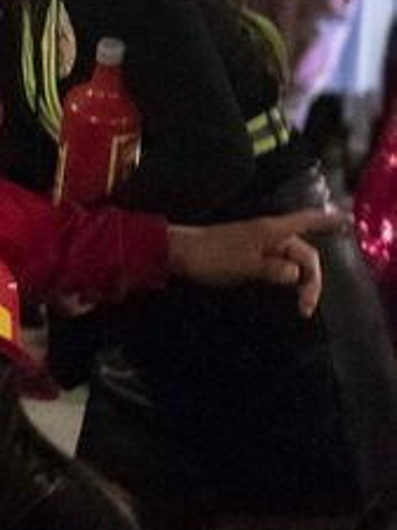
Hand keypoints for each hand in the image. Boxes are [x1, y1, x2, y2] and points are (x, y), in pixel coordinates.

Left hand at [167, 208, 341, 317]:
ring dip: (302, 282)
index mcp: (271, 231)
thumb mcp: (243, 264)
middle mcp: (270, 234)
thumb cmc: (211, 256)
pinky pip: (281, 264)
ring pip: (294, 261)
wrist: (181, 254)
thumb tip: (296, 274)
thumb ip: (271, 268)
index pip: (306, 222)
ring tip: (302, 306)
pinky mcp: (253, 255)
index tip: (348, 220)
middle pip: (305, 253)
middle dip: (312, 279)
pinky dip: (290, 277)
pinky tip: (292, 288)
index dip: (327, 221)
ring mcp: (261, 244)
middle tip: (306, 309)